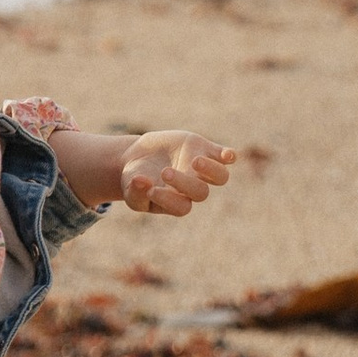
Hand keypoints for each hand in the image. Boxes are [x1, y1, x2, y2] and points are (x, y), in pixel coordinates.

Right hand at [118, 130, 235, 217]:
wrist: (141, 157)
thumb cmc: (136, 178)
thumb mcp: (129, 188)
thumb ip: (135, 191)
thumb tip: (143, 182)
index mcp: (176, 202)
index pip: (180, 207)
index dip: (167, 200)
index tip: (150, 190)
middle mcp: (192, 188)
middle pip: (200, 192)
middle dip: (184, 182)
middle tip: (164, 172)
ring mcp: (200, 169)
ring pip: (220, 177)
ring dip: (211, 170)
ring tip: (195, 162)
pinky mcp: (204, 149)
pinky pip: (224, 155)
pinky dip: (228, 156)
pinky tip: (228, 155)